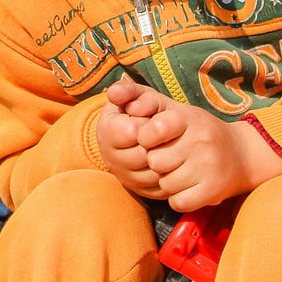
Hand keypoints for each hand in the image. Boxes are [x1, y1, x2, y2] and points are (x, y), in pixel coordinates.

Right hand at [96, 79, 167, 197]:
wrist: (140, 135)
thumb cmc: (139, 111)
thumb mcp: (134, 96)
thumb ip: (126, 91)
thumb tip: (115, 93)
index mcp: (106, 134)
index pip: (131, 132)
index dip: (147, 123)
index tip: (151, 118)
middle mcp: (112, 160)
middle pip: (144, 155)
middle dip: (159, 142)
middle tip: (165, 133)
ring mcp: (127, 178)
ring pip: (155, 174)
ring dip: (169, 159)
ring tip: (169, 145)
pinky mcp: (143, 192)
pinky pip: (163, 188)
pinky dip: (174, 174)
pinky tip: (175, 160)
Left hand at [138, 103, 281, 211]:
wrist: (242, 155)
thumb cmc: (195, 129)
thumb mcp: (170, 107)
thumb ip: (139, 97)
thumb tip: (113, 92)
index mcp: (188, 118)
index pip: (151, 131)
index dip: (144, 138)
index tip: (151, 139)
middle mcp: (201, 141)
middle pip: (155, 162)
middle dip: (156, 162)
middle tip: (170, 156)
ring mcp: (209, 167)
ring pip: (165, 184)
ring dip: (167, 181)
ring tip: (180, 170)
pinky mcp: (214, 191)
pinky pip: (178, 202)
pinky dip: (178, 198)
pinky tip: (187, 186)